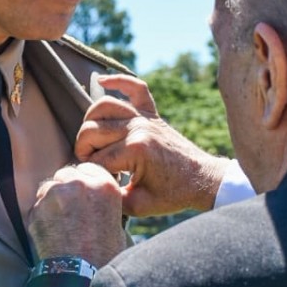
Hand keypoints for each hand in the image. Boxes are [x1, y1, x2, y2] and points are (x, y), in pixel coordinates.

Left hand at [28, 163, 127, 266]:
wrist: (81, 274)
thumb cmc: (103, 254)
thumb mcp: (116, 223)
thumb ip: (103, 203)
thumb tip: (94, 202)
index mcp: (104, 185)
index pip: (88, 168)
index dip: (84, 182)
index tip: (82, 194)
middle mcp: (79, 184)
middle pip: (66, 175)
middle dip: (66, 189)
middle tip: (69, 211)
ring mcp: (55, 194)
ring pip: (48, 189)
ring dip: (51, 201)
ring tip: (60, 225)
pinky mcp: (37, 208)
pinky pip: (36, 207)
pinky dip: (40, 217)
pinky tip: (50, 233)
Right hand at [75, 75, 229, 215]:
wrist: (202, 180)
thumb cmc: (173, 195)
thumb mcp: (140, 206)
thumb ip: (112, 197)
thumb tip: (90, 184)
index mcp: (135, 150)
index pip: (96, 159)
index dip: (92, 173)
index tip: (100, 181)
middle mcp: (138, 128)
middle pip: (92, 130)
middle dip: (84, 149)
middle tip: (91, 164)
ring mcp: (146, 118)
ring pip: (104, 107)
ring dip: (90, 122)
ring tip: (91, 140)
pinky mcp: (153, 114)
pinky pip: (136, 88)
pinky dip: (119, 80)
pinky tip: (102, 80)